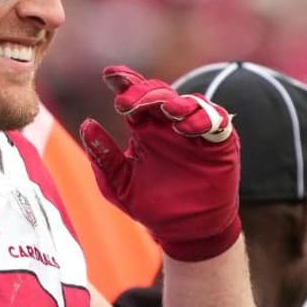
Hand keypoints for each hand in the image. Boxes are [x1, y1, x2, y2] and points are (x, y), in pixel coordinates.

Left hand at [79, 65, 240, 261]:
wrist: (186, 232)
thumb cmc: (152, 207)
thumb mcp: (119, 185)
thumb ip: (103, 157)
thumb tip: (87, 124)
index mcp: (146, 129)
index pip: (135, 98)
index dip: (124, 81)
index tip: (109, 74)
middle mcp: (170, 126)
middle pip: (159, 94)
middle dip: (144, 93)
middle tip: (126, 103)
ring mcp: (196, 132)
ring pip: (190, 102)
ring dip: (175, 102)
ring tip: (165, 110)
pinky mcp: (220, 143)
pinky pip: (216, 121)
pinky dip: (202, 119)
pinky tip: (185, 128)